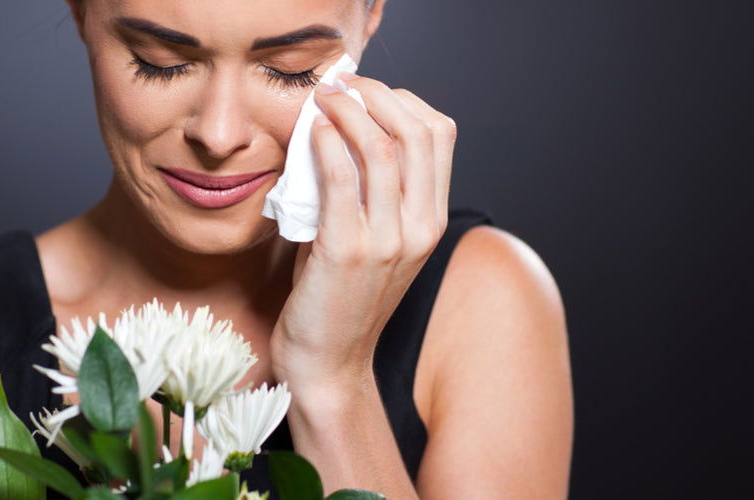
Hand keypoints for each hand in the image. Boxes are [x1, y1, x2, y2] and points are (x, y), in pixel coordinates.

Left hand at [270, 72, 455, 394]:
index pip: (440, 135)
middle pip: (417, 131)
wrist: (328, 362)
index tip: (366, 90)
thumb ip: (372, 191)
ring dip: (349, 110)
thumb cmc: (340, 295)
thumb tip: (342, 130)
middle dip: (377, 94)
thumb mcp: (373, 238)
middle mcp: (421, 228)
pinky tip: (312, 131)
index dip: (403, 99)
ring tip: (321, 99)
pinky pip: (342, 180)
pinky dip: (327, 144)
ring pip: (383, 148)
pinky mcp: (347, 252)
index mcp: (433, 221)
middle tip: (340, 85)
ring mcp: (388, 241)